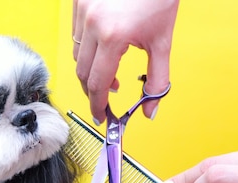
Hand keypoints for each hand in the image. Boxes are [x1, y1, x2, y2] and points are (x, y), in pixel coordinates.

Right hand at [72, 0, 179, 123]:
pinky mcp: (78, 1)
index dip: (97, 105)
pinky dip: (86, 47)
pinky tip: (103, 47)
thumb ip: (156, 81)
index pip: (97, 83)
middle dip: (92, 91)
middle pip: (82, 73)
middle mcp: (93, 23)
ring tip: (110, 70)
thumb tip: (150, 110)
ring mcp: (82, 10)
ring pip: (76, 54)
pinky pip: (75, 34)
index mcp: (114, 36)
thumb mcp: (162, 42)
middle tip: (104, 100)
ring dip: (90, 69)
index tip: (102, 116)